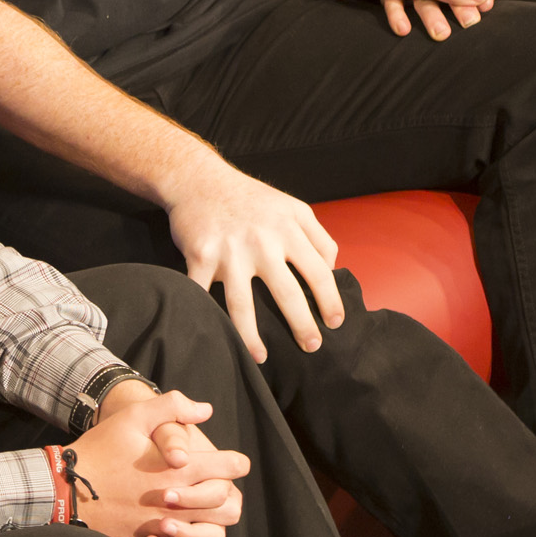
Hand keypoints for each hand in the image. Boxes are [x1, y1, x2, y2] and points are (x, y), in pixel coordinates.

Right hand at [67, 386, 249, 536]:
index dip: (236, 463)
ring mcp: (163, 527)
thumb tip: (205, 409)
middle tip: (219, 484)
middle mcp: (177, 503)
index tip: (235, 461)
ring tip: (203, 509)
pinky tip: (180, 531)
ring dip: (213, 522)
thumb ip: (172, 407)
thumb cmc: (101, 450)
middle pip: (228, 506)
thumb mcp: (134, 417)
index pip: (228, 469)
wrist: (65, 489)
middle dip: (229, 493)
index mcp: (179, 470)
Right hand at [168, 171, 342, 361]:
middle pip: (287, 293)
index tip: (335, 323)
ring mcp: (230, 251)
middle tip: (311, 347)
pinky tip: (214, 337)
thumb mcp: (293, 207)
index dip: (330, 301)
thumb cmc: (251, 199)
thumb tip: (332, 271)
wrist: (200, 179)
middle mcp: (262, 241)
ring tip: (261, 357)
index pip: (319, 272)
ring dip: (252, 337)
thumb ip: (318, 236)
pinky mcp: (200, 256)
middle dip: (302, 326)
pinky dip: (205, 318)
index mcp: (288, 229)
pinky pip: (202, 295)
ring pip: (242, 305)